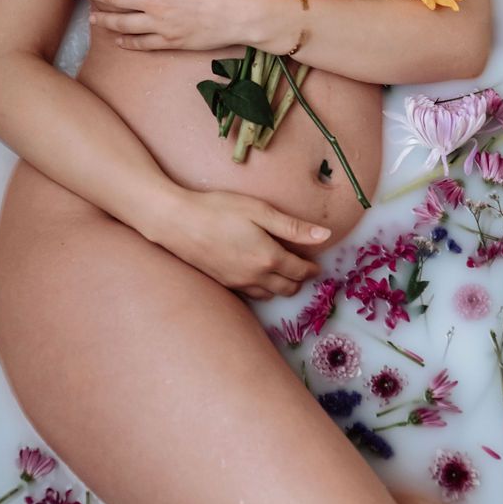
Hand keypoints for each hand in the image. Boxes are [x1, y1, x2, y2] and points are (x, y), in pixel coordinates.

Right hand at [161, 189, 329, 301]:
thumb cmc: (219, 209)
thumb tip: (325, 236)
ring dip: (281, 286)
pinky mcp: (223, 283)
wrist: (177, 222)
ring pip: (269, 294)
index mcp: (269, 257)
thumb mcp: (260, 211)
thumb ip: (293, 227)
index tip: (317, 265)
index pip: (300, 270)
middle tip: (304, 268)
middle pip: (287, 287)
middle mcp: (255, 276)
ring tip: (284, 272)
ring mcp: (238, 282)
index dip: (312, 268)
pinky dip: (262, 289)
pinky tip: (258, 275)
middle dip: (299, 280)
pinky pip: (251, 293)